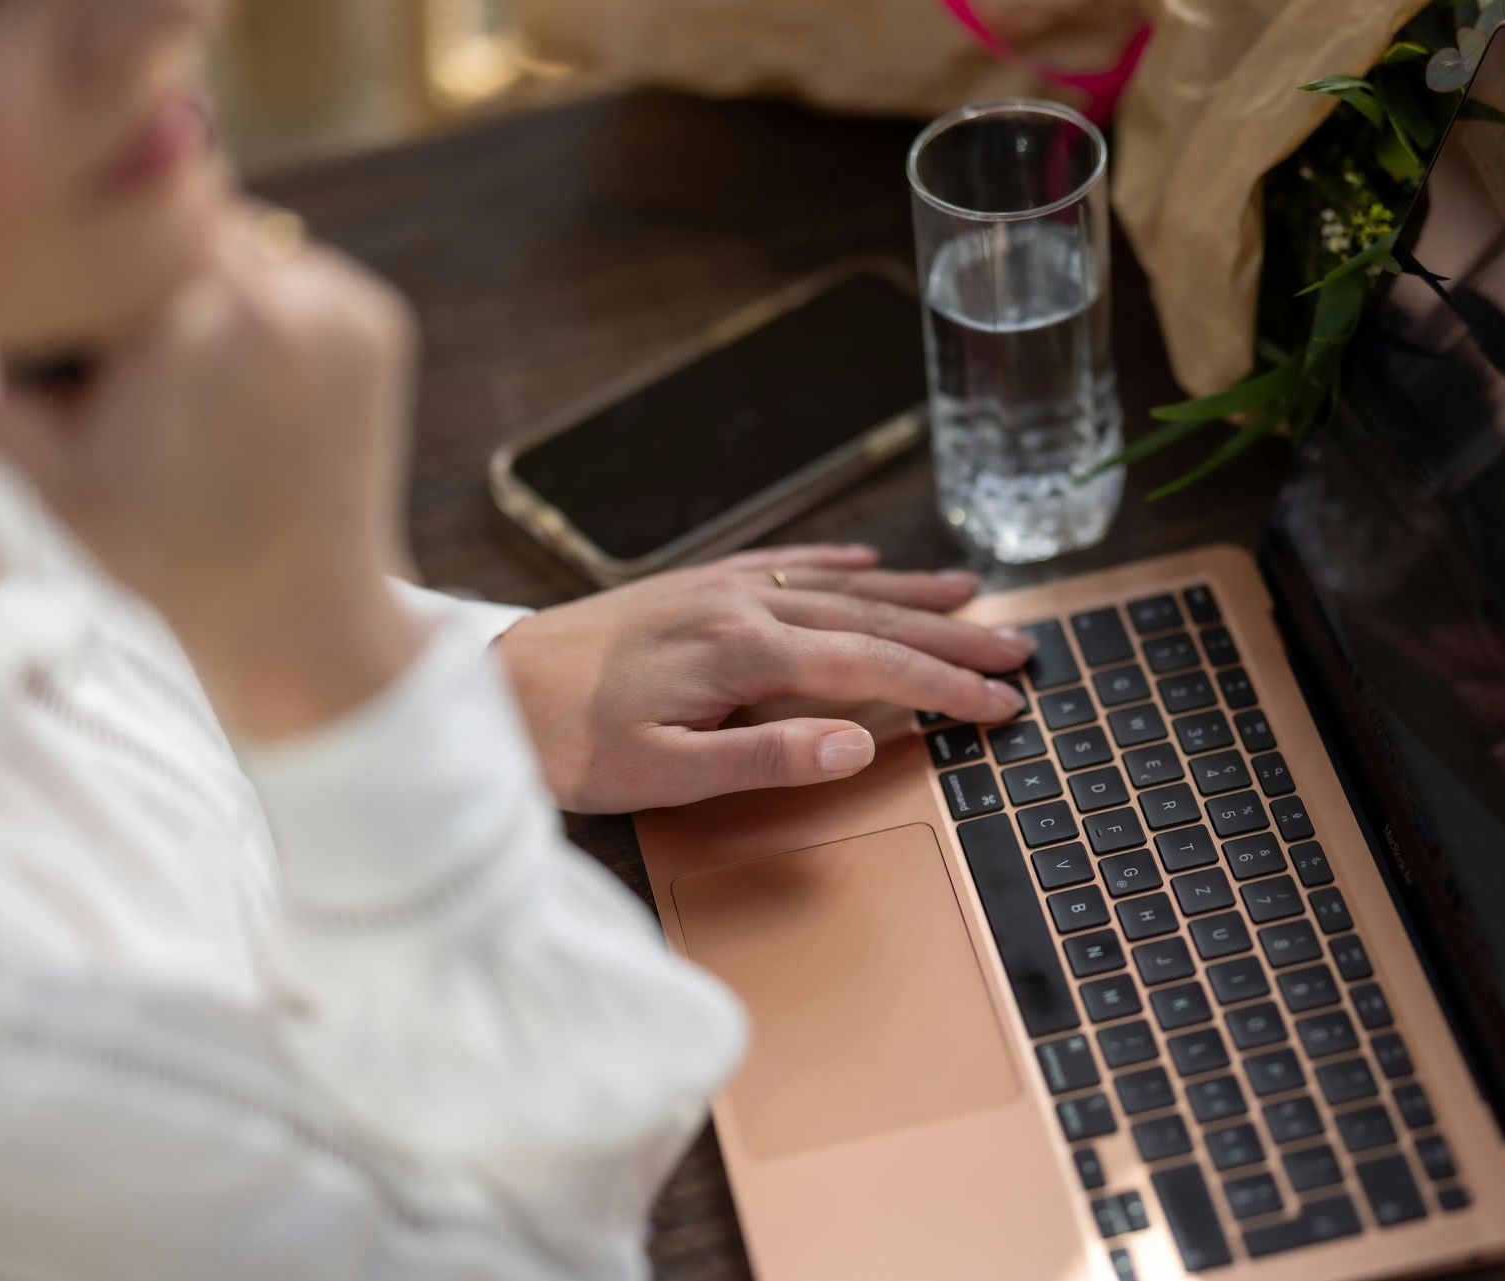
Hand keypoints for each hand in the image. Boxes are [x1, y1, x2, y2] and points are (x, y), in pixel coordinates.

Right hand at [0, 202, 424, 737]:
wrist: (302, 619)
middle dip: (137, 282)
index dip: (71, 279)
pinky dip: (261, 308)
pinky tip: (241, 384)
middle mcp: (293, 292)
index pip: (106, 229)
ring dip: (198, 289)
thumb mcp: (40, 477)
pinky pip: (294, 273)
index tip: (74, 355)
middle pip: (176, 227)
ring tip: (184, 388)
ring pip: (236, 242)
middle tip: (124, 373)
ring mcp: (348, 303)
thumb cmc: (164, 560)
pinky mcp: (382, 319)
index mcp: (206, 312)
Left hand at [495, 545, 1035, 812]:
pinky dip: (835, 563)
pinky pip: (784, 564)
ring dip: (908, 592)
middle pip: (871, 619)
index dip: (945, 688)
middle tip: (1019, 651)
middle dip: (951, 636)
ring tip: (971, 593)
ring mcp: (719, 589)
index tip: (1002, 704)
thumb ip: (765, 757)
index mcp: (744, 654)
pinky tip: (865, 561)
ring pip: (837, 585)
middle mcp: (742, 606)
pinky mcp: (693, 586)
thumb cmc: (567, 741)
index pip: (872, 670)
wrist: (485, 686)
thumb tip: (859, 741)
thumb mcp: (663, 773)